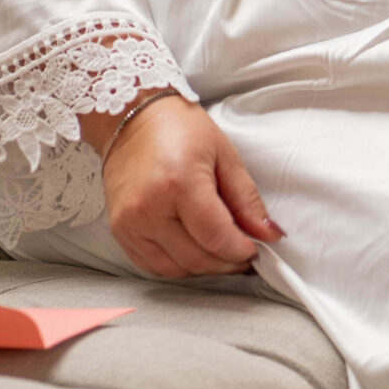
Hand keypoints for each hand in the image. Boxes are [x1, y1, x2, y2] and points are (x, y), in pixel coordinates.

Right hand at [81, 93, 282, 277]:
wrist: (133, 119)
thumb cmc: (181, 130)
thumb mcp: (225, 156)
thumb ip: (247, 200)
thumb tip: (269, 234)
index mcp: (179, 183)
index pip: (216, 237)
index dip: (242, 250)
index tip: (257, 249)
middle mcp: (148, 208)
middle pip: (197, 258)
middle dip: (227, 262)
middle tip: (244, 251)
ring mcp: (129, 223)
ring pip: (175, 269)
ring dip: (204, 267)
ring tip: (222, 251)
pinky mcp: (119, 231)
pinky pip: (152, 266)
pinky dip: (178, 265)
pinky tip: (194, 250)